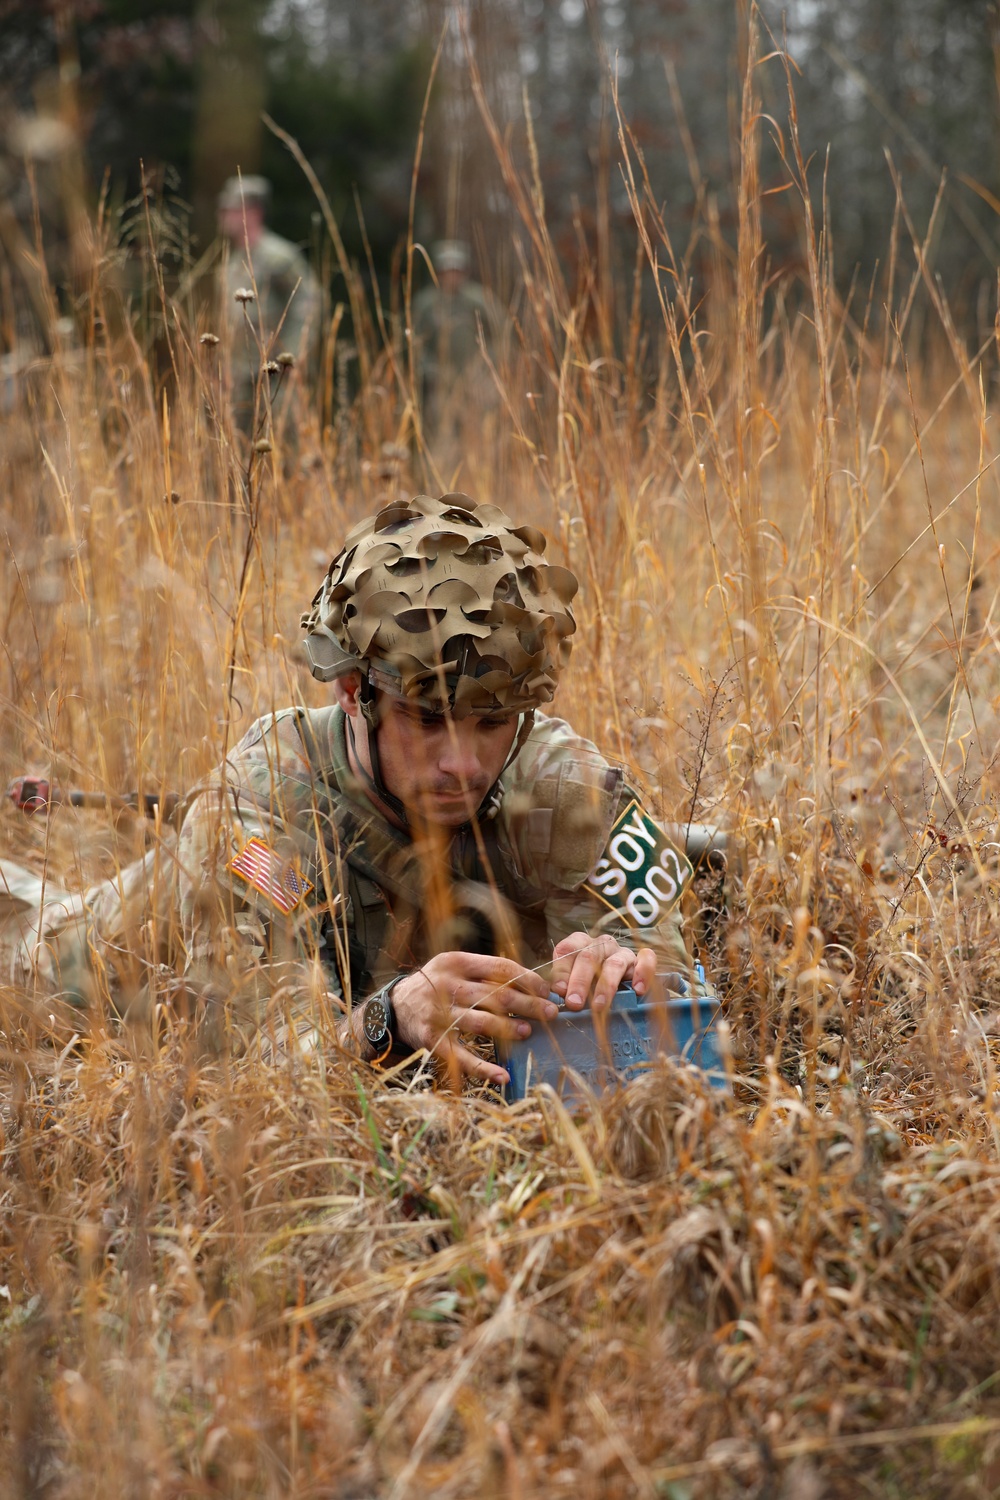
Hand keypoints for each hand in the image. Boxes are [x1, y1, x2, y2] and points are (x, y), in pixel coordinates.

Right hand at [391, 952, 556, 1086]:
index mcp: (456, 962)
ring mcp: (437, 1013)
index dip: (528, 979)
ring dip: (508, 1029)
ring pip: (481, 1022)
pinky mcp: (431, 1039)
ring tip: (528, 1032)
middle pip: (495, 995)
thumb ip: (485, 972)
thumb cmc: (435, 985)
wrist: (394, 1007)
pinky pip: (461, 1056)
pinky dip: (483, 1068)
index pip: (500, 967)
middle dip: (528, 1004)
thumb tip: (531, 984)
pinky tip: (503, 1076)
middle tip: (550, 1013)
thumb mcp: (454, 967)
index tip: (547, 990)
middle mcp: (446, 985)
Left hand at [550, 933, 658, 1011]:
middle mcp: (601, 945)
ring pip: (614, 963)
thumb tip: (556, 995)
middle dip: (580, 982)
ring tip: (599, 1005)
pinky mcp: (641, 961)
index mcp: (580, 944)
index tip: (558, 991)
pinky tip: (637, 990)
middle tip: (574, 1003)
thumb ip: (564, 985)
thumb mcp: (573, 983)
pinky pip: (646, 960)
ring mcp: (622, 952)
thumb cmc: (590, 985)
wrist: (622, 985)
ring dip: (606, 985)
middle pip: (589, 957)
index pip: (567, 950)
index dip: (562, 970)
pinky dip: (643, 973)